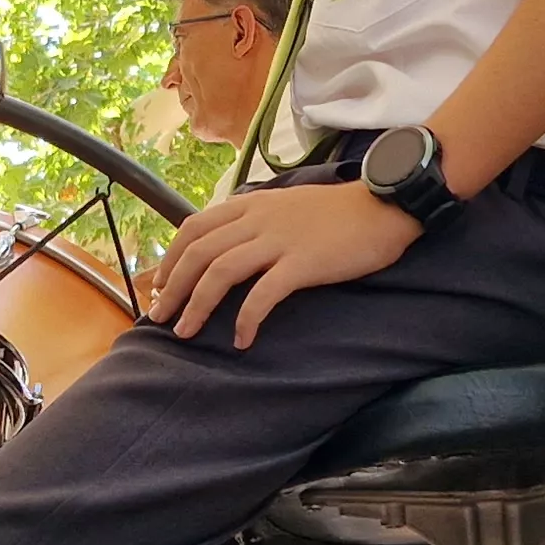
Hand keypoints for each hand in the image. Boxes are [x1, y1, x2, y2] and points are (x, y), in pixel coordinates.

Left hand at [156, 182, 422, 347]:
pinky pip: (263, 294)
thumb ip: (257, 220)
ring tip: (186, 333)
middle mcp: (257, 220)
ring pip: (220, 272)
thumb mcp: (286, 204)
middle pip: (199, 253)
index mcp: (251, 205)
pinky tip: (241, 341)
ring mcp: (279, 241)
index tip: (160, 286)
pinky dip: (246, 319)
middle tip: (162, 318)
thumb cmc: (339, 211)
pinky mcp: (302, 264)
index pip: (194, 227)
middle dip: (173, 288)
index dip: (170, 259)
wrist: (384, 204)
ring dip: (197, 305)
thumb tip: (230, 246)